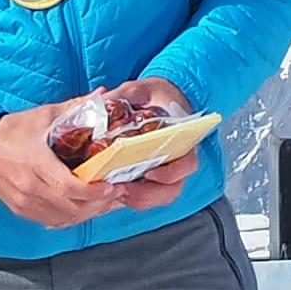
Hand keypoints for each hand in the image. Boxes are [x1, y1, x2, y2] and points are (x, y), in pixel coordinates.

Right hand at [0, 99, 174, 230]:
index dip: (94, 192)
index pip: (69, 187)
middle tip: (117, 193)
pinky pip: (53, 221)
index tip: (112, 185)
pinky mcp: (22, 211)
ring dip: (88, 213)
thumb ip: (76, 108)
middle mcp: (29, 188)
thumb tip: (104, 95)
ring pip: (64, 218)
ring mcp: (25, 203)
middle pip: (71, 207)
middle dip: (98, 204)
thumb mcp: (44, 115)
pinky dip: (72, 217)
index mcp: (35, 163)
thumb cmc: (12, 131)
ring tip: (106, 201)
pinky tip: (85, 208)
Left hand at [97, 76, 202, 197]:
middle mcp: (180, 157)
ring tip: (119, 194)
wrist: (162, 99)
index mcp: (183, 137)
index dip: (172, 173)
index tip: (150, 172)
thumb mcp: (140, 89)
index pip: (188, 162)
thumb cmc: (156, 95)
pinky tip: (117, 193)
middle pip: (174, 187)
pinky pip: (150, 196)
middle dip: (150, 195)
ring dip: (141, 200)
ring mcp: (168, 169)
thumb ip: (123, 95)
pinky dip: (135, 198)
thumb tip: (102, 101)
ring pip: (162, 195)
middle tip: (125, 191)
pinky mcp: (154, 177)